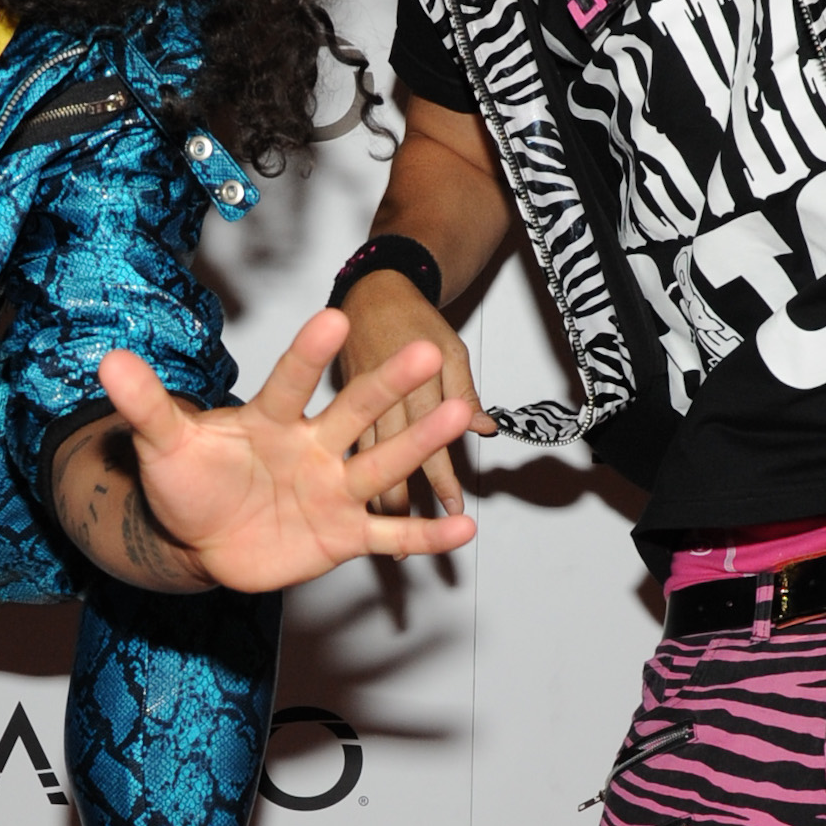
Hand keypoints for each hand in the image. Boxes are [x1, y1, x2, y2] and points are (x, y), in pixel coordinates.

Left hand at [95, 308, 478, 593]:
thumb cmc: (187, 484)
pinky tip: (464, 530)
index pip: (290, 381)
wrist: (200, 541)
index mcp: (271, 420)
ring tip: (458, 415)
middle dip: (389, 383)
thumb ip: (146, 405)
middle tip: (427, 348)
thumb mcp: (162, 446)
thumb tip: (107, 359)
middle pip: (354, 411)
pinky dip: (424, 535)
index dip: (309, 353)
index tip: (334, 316)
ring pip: (381, 463)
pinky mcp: (343, 533)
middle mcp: (312, 447)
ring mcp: (332, 489)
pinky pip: (388, 534)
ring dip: (419, 444)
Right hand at [338, 270, 496, 515]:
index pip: (429, 440)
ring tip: (387, 532)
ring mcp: (353, 404)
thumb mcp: (450, 349)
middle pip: (392, 456)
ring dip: (378, 493)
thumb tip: (486, 428)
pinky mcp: (339, 403)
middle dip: (406, 497)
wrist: (371, 291)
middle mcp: (380, 400)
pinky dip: (355, 473)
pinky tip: (359, 500)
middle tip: (417, 534)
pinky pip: (349, 446)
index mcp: (412, 385)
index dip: (442, 477)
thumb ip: (464, 393)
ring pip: (364, 459)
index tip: (453, 507)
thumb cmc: (411, 318)